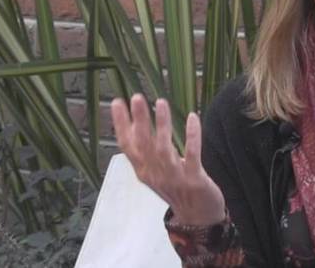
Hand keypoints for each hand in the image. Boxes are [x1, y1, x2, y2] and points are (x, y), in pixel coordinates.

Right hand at [111, 94, 225, 225]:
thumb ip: (144, 152)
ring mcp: (174, 177)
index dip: (120, 124)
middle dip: (139, 120)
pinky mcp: (194, 180)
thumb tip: (132, 124)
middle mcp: (155, 173)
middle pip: (143, 144)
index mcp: (143, 170)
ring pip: (164, 149)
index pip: (127, 145)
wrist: (197, 218)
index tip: (116, 102)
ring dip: (162, 125)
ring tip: (161, 102)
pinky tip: (192, 117)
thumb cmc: (175, 189)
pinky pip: (192, 156)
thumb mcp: (154, 172)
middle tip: (136, 97)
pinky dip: (191, 136)